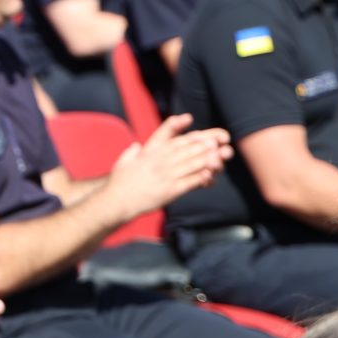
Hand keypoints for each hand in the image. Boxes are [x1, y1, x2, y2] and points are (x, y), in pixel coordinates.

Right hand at [107, 113, 230, 216]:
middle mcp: (160, 161)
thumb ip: (131, 152)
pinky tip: (210, 177)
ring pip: (194, 164)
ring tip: (221, 160)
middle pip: (189, 150)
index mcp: (151, 152)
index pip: (176, 140)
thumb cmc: (119, 183)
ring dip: (210, 161)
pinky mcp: (170, 190)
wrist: (116, 202)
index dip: (193, 137)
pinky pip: (191, 182)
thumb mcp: (123, 162)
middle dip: (207, 147)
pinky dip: (202, 178)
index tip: (205, 136)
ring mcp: (166, 175)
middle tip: (221, 146)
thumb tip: (135, 146)